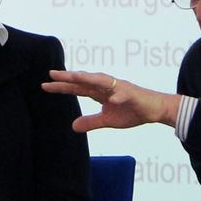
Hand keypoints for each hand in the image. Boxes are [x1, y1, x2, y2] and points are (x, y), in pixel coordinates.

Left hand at [43, 70, 178, 131]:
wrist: (155, 110)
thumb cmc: (132, 111)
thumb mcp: (107, 120)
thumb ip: (91, 122)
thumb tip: (73, 126)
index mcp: (100, 92)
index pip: (77, 88)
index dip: (62, 87)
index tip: (45, 85)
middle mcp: (107, 86)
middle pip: (85, 80)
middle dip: (69, 77)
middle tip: (52, 74)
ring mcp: (120, 88)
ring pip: (102, 81)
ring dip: (89, 78)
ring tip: (75, 76)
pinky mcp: (133, 95)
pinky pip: (124, 95)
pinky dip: (118, 96)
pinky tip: (111, 100)